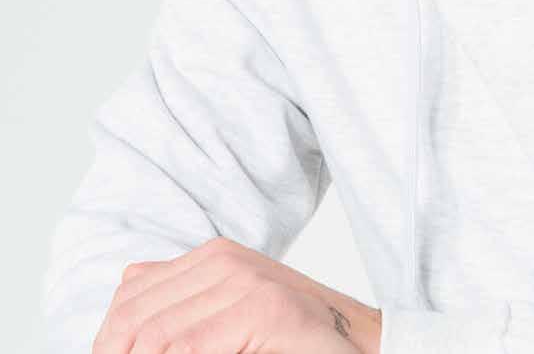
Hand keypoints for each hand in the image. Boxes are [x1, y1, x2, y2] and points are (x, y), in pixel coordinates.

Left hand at [92, 236, 382, 352]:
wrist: (358, 345)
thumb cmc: (292, 340)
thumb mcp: (230, 309)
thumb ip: (184, 296)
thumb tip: (126, 286)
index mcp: (212, 256)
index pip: (129, 297)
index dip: (107, 341)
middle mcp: (225, 261)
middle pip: (136, 318)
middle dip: (118, 353)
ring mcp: (247, 282)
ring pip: (158, 337)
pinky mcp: (266, 311)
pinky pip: (193, 348)